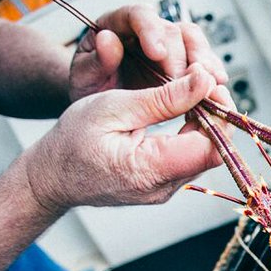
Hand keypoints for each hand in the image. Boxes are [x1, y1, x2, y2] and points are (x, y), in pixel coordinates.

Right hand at [19, 64, 223, 214]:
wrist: (51, 176)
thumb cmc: (73, 141)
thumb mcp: (115, 107)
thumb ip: (164, 98)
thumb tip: (203, 82)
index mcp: (150, 170)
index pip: (212, 147)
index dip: (220, 113)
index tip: (209, 82)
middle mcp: (164, 188)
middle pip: (213, 151)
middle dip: (215, 113)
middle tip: (201, 80)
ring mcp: (164, 190)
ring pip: (204, 153)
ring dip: (205, 120)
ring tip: (191, 89)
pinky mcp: (162, 185)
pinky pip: (189, 157)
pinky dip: (191, 130)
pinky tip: (181, 107)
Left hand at [69, 5, 227, 100]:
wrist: (99, 107)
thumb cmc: (91, 87)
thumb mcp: (84, 78)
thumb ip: (95, 61)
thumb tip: (106, 40)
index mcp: (118, 25)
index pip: (138, 14)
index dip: (150, 30)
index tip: (156, 53)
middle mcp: (146, 31)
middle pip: (172, 30)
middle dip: (181, 57)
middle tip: (182, 83)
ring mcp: (167, 47)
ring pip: (193, 41)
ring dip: (203, 61)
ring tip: (207, 83)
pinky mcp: (182, 64)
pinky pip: (203, 61)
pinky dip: (212, 73)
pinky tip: (217, 86)